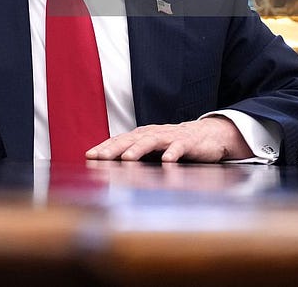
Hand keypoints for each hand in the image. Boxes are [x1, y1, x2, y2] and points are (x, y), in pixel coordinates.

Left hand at [86, 117, 251, 162]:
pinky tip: (167, 161)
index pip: (119, 140)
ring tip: (127, 159)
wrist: (208, 135)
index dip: (104, 147)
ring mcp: (170, 137)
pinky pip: (179, 147)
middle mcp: (154, 133)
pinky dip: (172, 153)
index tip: (89, 156)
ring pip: (151, 141)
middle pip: (130, 140)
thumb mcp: (153, 147)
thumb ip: (136, 153)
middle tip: (100, 158)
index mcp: (143, 135)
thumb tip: (110, 164)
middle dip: (114, 149)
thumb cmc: (176, 143)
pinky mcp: (188, 142)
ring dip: (138, 149)